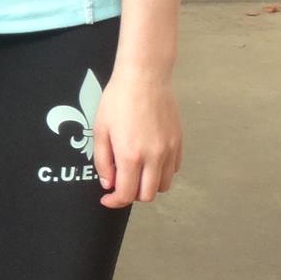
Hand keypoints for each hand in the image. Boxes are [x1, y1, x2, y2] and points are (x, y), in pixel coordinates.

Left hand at [93, 67, 180, 208]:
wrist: (145, 77)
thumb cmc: (118, 100)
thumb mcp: (100, 130)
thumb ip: (102, 161)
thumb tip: (109, 183)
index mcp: (131, 155)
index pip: (127, 194)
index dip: (114, 202)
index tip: (107, 198)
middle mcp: (154, 157)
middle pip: (148, 195)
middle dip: (131, 195)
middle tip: (120, 182)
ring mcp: (170, 150)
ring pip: (163, 185)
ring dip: (148, 185)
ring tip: (136, 172)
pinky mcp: (179, 142)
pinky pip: (174, 169)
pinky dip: (162, 172)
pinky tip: (150, 160)